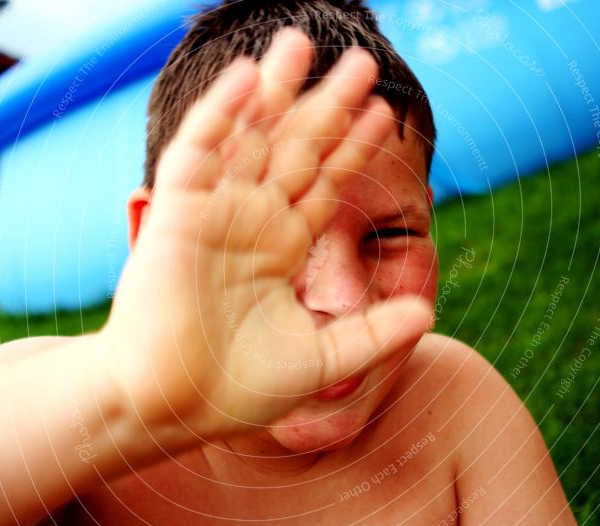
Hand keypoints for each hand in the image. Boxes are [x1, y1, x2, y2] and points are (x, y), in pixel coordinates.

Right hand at [100, 29, 432, 443]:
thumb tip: (427, 313)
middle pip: (297, 148)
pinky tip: (248, 78)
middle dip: (329, 105)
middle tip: (361, 63)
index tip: (386, 115)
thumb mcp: (321, 359)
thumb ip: (372, 334)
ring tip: (301, 43)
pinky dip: (219, 115)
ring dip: (275, 90)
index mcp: (282, 248)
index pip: (327, 184)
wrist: (172, 409)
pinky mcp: (176, 215)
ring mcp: (214, 213)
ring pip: (250, 137)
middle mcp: (252, 222)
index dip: (355, 149)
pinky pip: (198, 153)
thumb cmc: (235, 391)